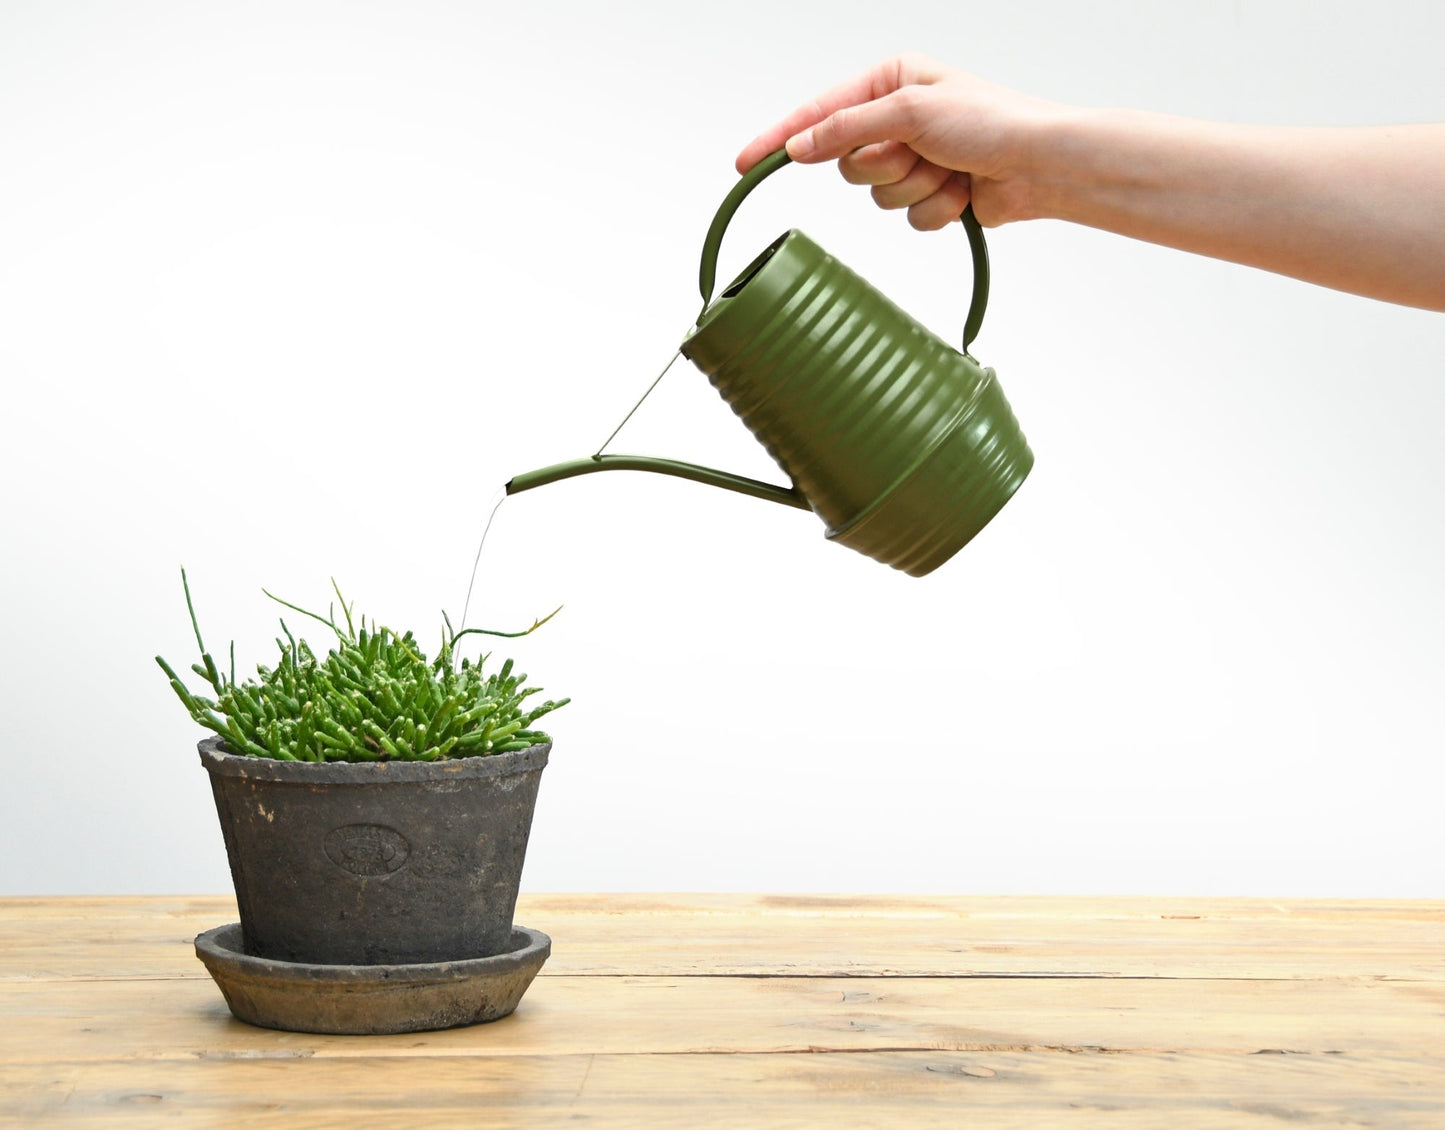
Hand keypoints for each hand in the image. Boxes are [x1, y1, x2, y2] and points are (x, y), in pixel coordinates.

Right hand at [736, 53, 1062, 229]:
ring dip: (916, 189)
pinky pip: (907, 218)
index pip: (819, 114)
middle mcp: (897, 119)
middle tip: (920, 152)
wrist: (1040, 165)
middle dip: (885, 166)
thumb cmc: (993, 121)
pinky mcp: (930, 195)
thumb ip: (848, 128)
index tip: (746, 163)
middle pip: (848, 163)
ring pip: (877, 196)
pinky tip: (962, 192)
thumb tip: (802, 145)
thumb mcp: (911, 111)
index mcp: (890, 83)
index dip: (781, 139)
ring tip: (950, 170)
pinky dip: (935, 210)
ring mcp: (914, 160)